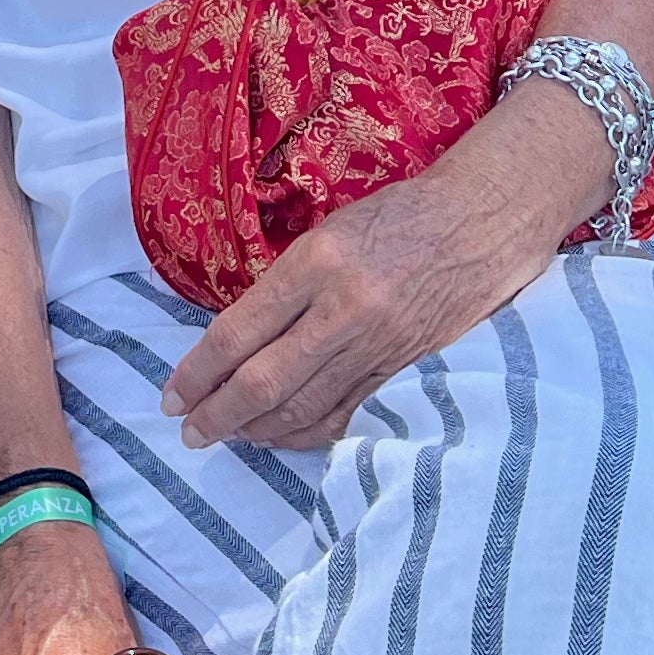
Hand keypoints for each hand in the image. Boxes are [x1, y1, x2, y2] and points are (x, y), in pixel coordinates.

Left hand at [160, 104, 577, 452]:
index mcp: (316, 262)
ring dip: (258, 431)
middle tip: (191, 433)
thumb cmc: (398, 216)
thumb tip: (238, 341)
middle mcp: (344, 308)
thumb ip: (286, 285)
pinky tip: (282, 437)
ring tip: (228, 436)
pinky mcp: (404, 369)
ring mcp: (378, 345)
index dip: (198, 372)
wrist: (481, 223)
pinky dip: (308, 433)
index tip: (172, 395)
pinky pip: (347, 414)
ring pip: (304, 406)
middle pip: (264, 381)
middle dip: (218, 414)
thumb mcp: (329, 232)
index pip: (239, 332)